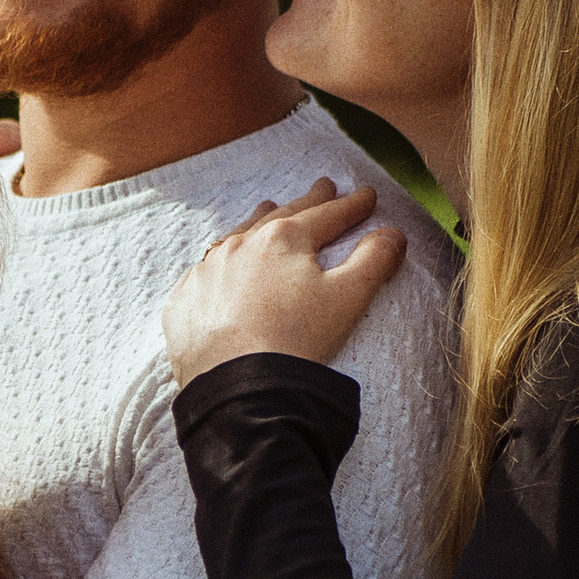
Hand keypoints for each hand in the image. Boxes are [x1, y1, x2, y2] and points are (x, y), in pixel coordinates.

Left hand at [161, 179, 408, 386]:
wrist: (236, 390)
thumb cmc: (295, 342)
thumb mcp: (347, 299)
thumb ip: (374, 260)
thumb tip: (393, 234)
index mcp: (283, 239)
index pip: (327, 216)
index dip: (351, 206)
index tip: (366, 195)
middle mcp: (240, 245)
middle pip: (281, 217)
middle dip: (307, 202)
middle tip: (323, 188)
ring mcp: (207, 273)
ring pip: (237, 237)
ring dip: (258, 222)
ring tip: (269, 209)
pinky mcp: (184, 303)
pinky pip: (205, 274)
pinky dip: (221, 265)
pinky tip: (223, 268)